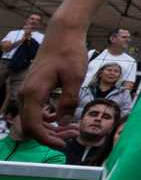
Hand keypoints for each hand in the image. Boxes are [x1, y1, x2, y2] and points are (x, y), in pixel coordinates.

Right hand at [16, 23, 88, 145]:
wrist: (63, 34)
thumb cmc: (69, 52)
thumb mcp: (74, 78)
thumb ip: (68, 101)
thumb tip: (64, 122)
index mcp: (33, 93)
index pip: (33, 125)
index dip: (47, 139)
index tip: (63, 145)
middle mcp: (26, 94)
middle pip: (31, 125)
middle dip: (51, 134)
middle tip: (72, 135)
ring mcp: (29, 91)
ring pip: (34, 119)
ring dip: (51, 127)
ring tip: (72, 129)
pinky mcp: (35, 89)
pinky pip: (37, 110)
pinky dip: (49, 117)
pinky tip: (64, 118)